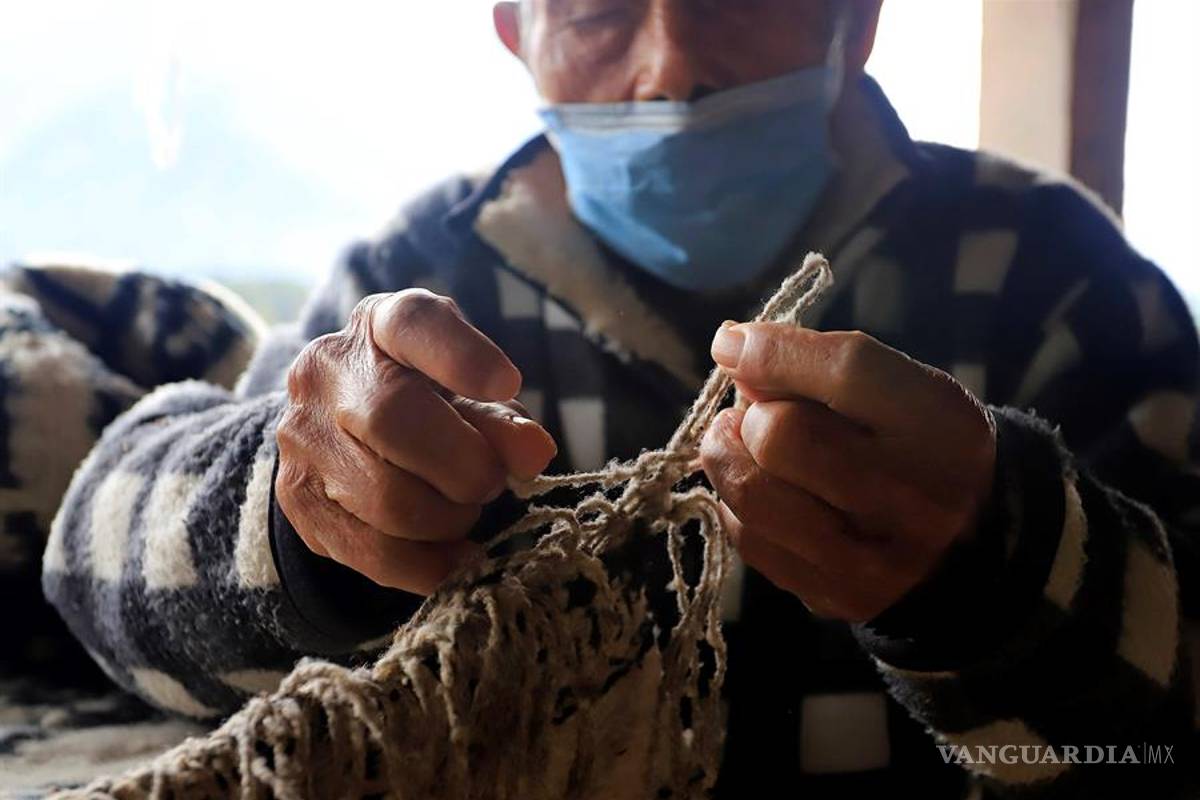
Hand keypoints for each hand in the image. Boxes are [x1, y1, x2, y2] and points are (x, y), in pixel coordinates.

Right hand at [276, 290, 556, 594]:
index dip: (461, 354)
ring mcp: (303, 437)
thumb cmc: (426, 404)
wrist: (343, 430)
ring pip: (386, 499)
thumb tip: (535, 454)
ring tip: (462, 509)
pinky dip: (429, 565)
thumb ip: (503, 420)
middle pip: (393, 419)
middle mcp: (327, 372)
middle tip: (490, 482)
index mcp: (379, 325)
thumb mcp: (469, 396)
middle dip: (465, 466)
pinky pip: (372, 552)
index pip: (412, 323)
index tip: (507, 383)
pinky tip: (454, 556)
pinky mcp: (298, 500)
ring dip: (449, 519)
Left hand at [699, 323, 995, 622]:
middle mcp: (913, 497)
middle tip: (752, 412)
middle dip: (751, 414)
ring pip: (753, 493)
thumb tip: (732, 351)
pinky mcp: (834, 595)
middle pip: (782, 436)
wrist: (975, 548)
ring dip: (727, 456)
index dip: (771, 350)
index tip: (732, 343)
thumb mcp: (901, 391)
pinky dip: (736, 503)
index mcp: (939, 426)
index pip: (846, 370)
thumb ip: (821, 365)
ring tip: (739, 442)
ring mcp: (872, 558)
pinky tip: (758, 488)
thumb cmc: (920, 448)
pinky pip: (749, 538)